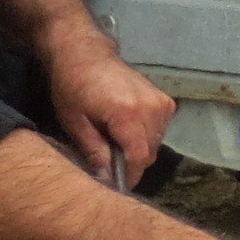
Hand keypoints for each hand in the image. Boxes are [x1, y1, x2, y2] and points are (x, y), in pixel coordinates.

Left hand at [50, 47, 174, 180]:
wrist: (86, 55)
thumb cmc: (72, 87)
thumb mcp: (74, 122)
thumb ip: (94, 151)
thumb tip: (106, 178)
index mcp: (127, 113)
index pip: (139, 157)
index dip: (129, 175)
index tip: (116, 184)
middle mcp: (152, 108)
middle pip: (149, 152)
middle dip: (131, 162)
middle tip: (108, 158)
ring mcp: (162, 103)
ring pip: (156, 144)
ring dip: (138, 149)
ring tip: (115, 139)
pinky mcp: (166, 102)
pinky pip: (160, 131)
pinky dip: (145, 136)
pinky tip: (126, 128)